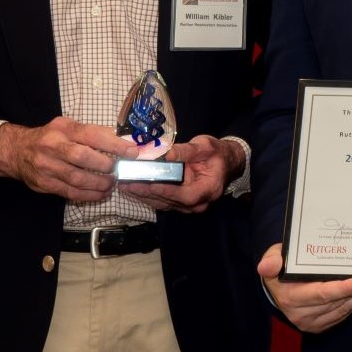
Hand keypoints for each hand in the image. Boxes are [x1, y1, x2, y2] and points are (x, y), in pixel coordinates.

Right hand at [0, 117, 138, 202]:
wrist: (17, 151)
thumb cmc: (50, 137)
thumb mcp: (68, 126)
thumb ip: (93, 133)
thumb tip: (123, 141)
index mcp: (63, 128)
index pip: (92, 135)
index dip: (114, 145)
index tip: (132, 151)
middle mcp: (53, 146)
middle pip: (83, 157)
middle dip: (105, 166)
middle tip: (118, 170)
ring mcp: (47, 166)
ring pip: (77, 178)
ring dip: (99, 184)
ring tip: (112, 184)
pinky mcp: (44, 183)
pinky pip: (69, 192)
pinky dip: (88, 195)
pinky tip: (100, 194)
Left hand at [119, 135, 242, 212]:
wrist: (226, 161)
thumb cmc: (217, 153)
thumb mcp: (204, 147)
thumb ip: (185, 151)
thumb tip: (165, 153)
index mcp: (208, 189)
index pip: (185, 194)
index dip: (167, 191)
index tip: (149, 184)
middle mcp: (199, 202)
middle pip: (170, 201)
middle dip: (147, 192)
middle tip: (128, 183)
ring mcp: (189, 205)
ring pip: (163, 203)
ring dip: (144, 195)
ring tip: (125, 185)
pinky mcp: (180, 202)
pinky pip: (163, 200)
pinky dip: (148, 194)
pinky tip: (134, 187)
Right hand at [257, 243, 351, 333]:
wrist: (277, 288)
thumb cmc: (279, 267)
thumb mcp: (273, 257)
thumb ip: (272, 260)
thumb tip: (266, 267)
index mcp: (290, 297)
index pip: (321, 294)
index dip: (343, 288)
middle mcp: (301, 313)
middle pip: (337, 303)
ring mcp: (312, 322)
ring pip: (344, 309)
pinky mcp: (321, 325)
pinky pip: (344, 313)